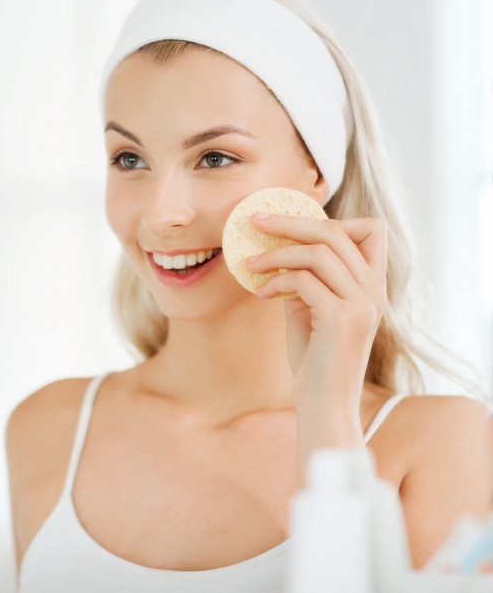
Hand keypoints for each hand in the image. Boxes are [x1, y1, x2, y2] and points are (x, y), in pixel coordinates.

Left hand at [244, 213, 386, 411]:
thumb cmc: (314, 358)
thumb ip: (304, 279)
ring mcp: (360, 304)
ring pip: (317, 251)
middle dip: (290, 222)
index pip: (372, 229)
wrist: (323, 403)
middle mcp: (374, 291)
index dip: (333, 219)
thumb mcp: (310, 309)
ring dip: (275, 253)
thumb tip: (277, 249)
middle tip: (256, 221)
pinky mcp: (340, 319)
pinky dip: (275, 281)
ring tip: (249, 264)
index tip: (294, 226)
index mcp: (372, 285)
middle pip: (335, 231)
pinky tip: (261, 294)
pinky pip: (302, 280)